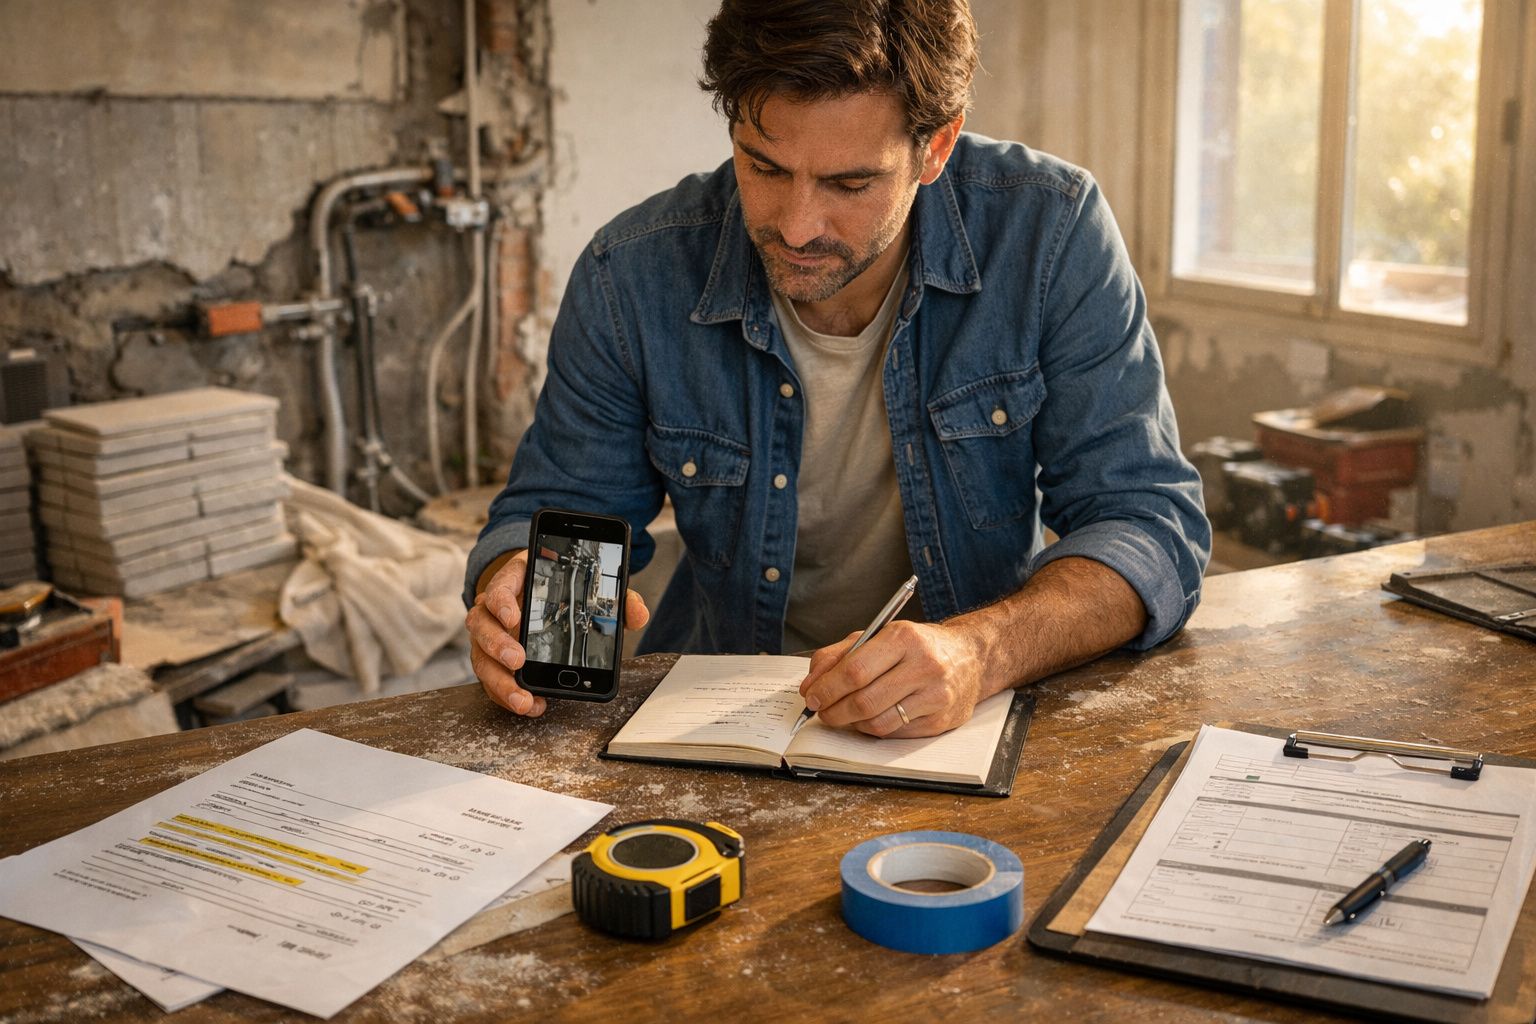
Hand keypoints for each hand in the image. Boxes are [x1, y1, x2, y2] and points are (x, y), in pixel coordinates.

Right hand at [465, 550, 652, 716]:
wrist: (542, 593)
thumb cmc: (564, 589)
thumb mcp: (589, 585)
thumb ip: (616, 597)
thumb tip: (637, 613)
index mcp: (516, 580)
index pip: (498, 586)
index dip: (501, 602)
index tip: (514, 617)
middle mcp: (495, 608)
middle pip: (481, 624)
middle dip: (498, 645)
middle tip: (518, 661)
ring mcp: (491, 634)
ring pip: (480, 656)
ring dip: (499, 680)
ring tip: (522, 697)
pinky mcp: (493, 659)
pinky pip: (492, 679)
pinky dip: (506, 694)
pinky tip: (528, 704)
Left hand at [798, 620, 990, 737]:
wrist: (970, 657)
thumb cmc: (917, 646)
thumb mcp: (878, 636)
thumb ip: (839, 655)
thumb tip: (811, 684)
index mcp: (904, 638)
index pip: (855, 670)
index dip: (827, 688)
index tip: (812, 697)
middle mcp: (924, 665)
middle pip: (865, 700)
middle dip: (834, 710)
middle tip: (822, 711)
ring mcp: (936, 696)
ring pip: (878, 722)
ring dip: (852, 723)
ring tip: (843, 715)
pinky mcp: (941, 720)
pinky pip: (894, 733)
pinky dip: (873, 729)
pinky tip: (869, 718)